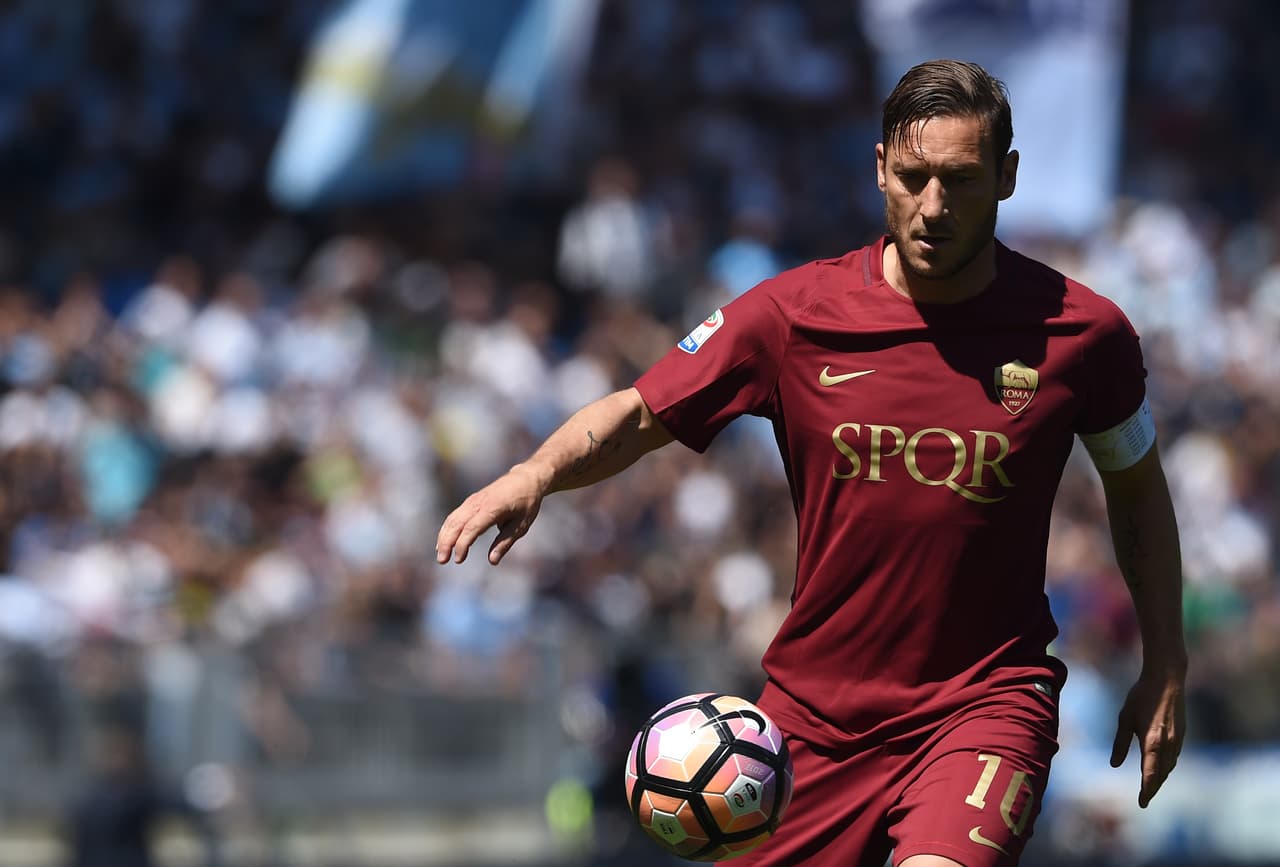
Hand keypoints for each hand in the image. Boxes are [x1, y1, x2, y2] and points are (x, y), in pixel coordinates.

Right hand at [436, 464, 547, 565]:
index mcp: (492, 508)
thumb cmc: (526, 503)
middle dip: (446, 542)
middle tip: (442, 561)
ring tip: (441, 556)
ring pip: (452, 519)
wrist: (525, 479)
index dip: (462, 544)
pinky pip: (455, 515)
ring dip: (444, 537)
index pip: (471, 528)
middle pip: (456, 523)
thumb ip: (505, 542)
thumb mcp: (521, 525)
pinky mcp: (471, 501)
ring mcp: (473, 500)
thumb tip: (492, 561)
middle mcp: (479, 503)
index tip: (458, 560)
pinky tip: (445, 542)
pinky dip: (448, 529)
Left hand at [1110, 669, 1185, 807]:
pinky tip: (1161, 767)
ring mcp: (1178, 740)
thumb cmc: (1141, 696)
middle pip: (1162, 774)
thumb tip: (1114, 764)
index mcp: (1153, 742)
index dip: (1146, 790)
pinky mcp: (1182, 734)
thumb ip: (1120, 743)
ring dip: (1161, 778)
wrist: (1167, 680)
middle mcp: (1168, 744)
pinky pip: (1174, 757)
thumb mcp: (1125, 718)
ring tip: (1151, 786)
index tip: (1142, 803)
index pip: (1150, 774)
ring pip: (1170, 766)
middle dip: (1153, 788)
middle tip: (1145, 799)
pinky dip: (1167, 766)